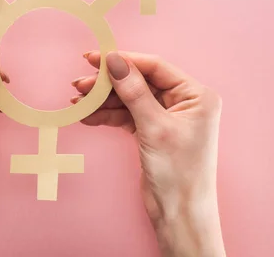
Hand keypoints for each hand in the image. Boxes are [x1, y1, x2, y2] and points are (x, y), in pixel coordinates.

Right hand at [72, 51, 225, 256]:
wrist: (178, 215)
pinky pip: (127, 115)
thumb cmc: (178, 172)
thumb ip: (133, 91)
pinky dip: (107, 115)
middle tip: (80, 83)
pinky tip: (87, 115)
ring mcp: (167, 116)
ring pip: (129, 98)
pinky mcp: (152, 131)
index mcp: (195, 95)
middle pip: (139, 82)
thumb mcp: (154, 127)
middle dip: (109, 83)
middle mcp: (184, 102)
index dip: (124, 61)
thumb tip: (114, 60)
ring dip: (104, 100)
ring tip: (78, 101)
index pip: (155, 67)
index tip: (95, 59)